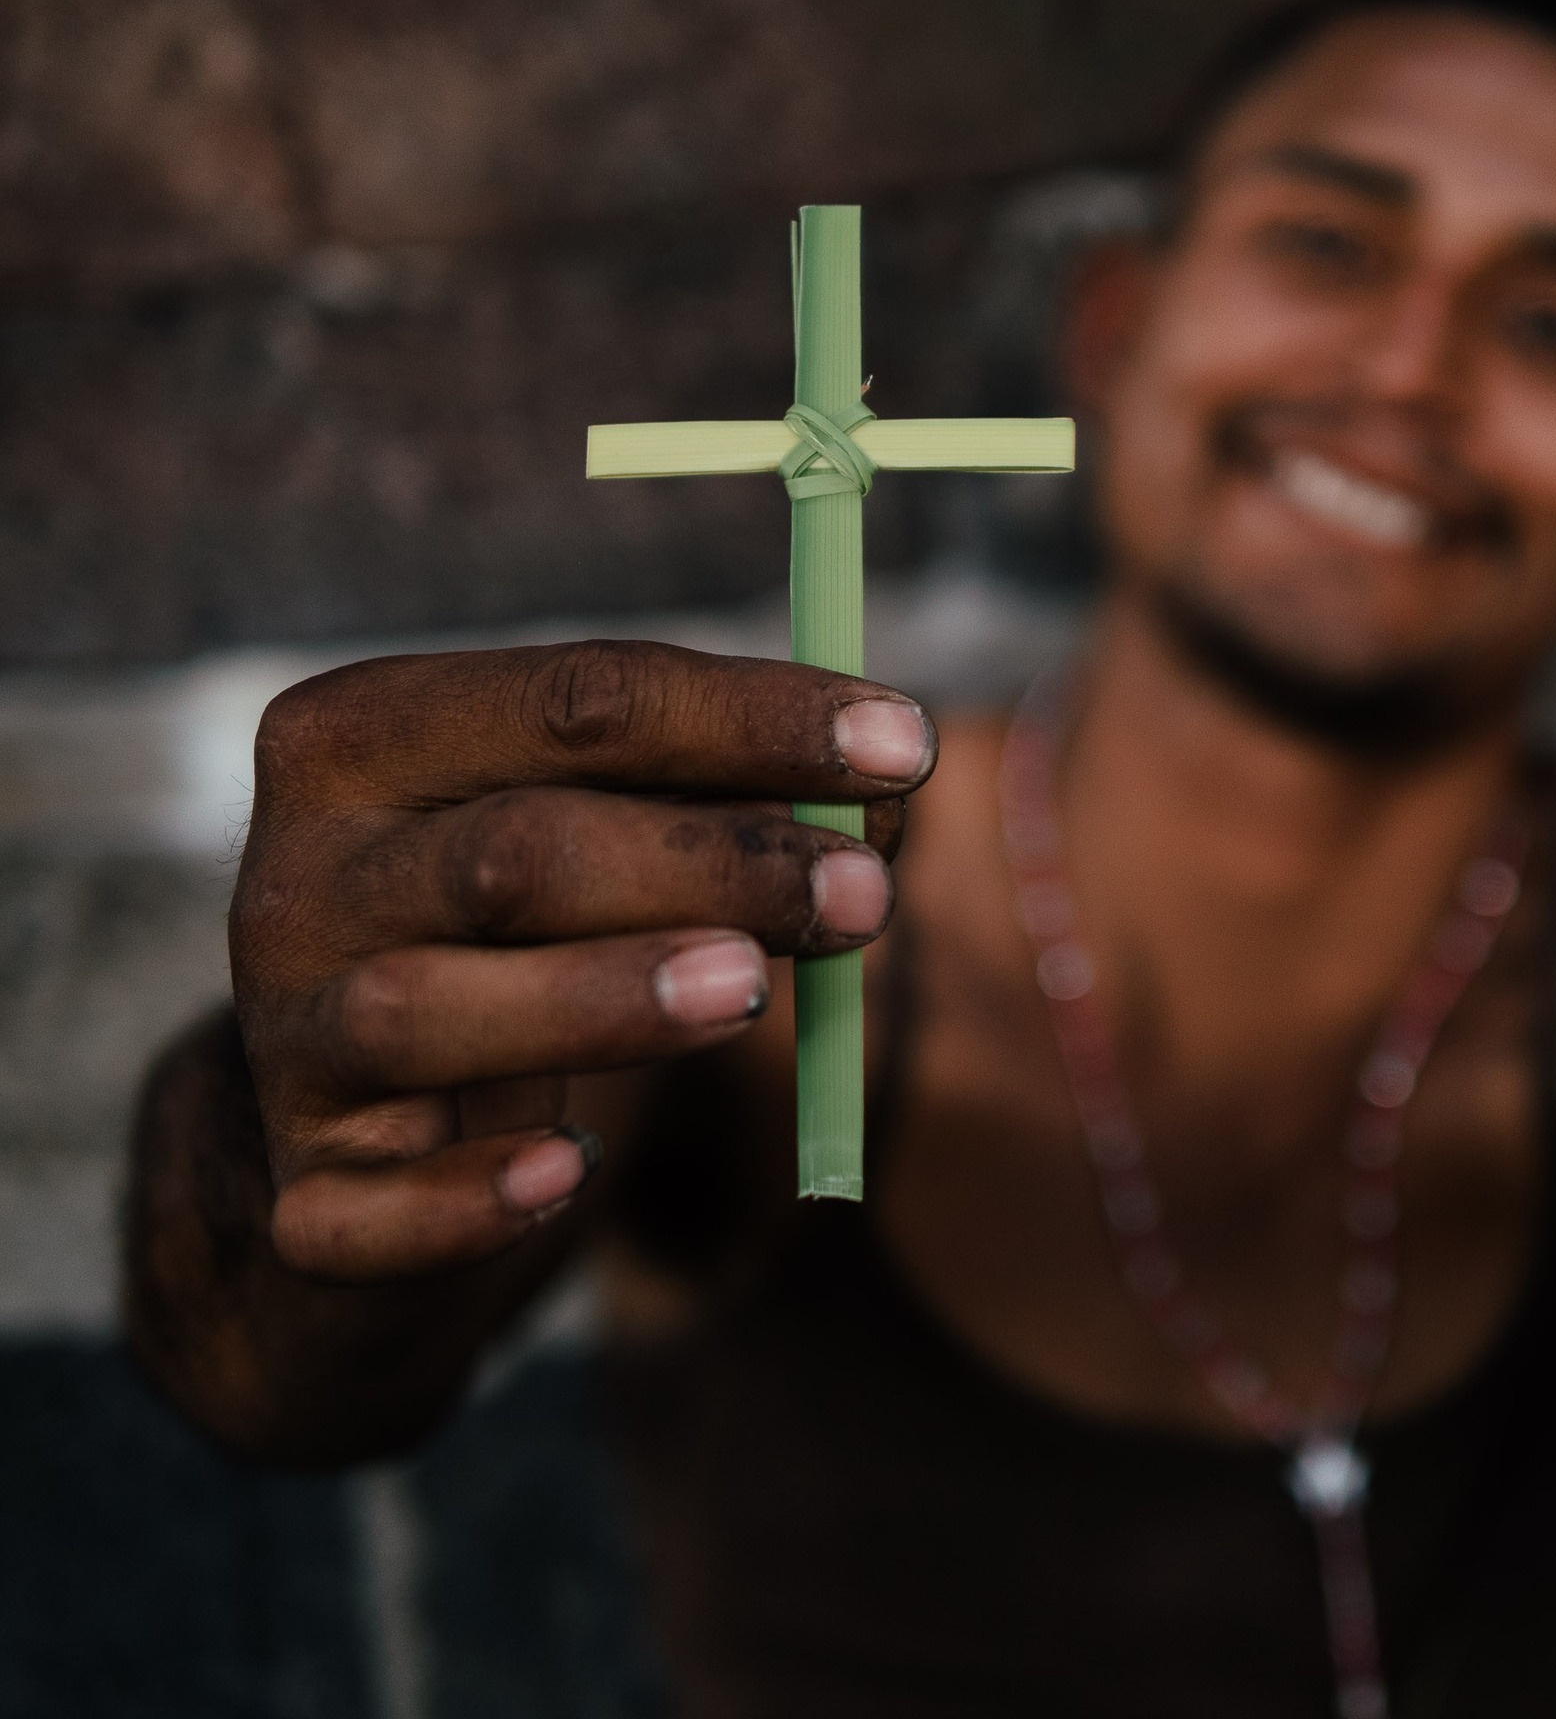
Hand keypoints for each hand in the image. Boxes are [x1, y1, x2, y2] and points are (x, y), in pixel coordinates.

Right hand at [231, 640, 933, 1281]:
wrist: (368, 1131)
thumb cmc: (526, 933)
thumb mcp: (614, 838)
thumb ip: (736, 803)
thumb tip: (884, 800)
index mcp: (368, 736)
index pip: (576, 703)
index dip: (750, 721)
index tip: (908, 745)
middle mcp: (302, 875)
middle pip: (516, 854)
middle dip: (709, 866)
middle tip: (869, 893)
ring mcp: (289, 1038)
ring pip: (433, 1011)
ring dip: (604, 998)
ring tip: (750, 993)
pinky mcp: (306, 1195)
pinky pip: (372, 1209)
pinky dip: (467, 1195)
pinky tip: (566, 1173)